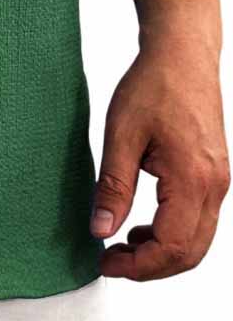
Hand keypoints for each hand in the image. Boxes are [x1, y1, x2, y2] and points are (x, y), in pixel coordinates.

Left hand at [91, 32, 229, 279]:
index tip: (106, 262)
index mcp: (193, 179)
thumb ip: (113, 187)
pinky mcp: (214, 175)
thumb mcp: (120, 134)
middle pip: (189, 253)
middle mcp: (214, 186)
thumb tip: (100, 230)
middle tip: (112, 262)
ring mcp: (219, 182)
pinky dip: (174, 234)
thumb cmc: (153, 85)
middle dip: (150, 267)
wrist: (182, 53)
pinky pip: (199, 220)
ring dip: (162, 253)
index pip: (171, 247)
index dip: (138, 265)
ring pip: (198, 241)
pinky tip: (142, 224)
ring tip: (122, 244)